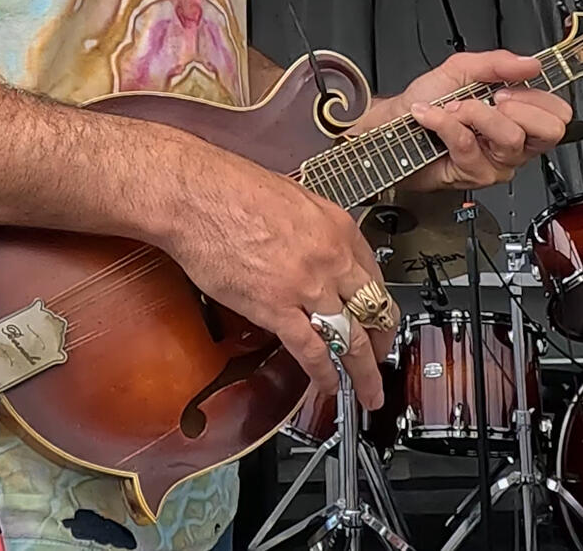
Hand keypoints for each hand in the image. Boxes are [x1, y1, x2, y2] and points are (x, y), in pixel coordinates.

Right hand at [161, 144, 396, 405]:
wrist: (198, 196)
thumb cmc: (234, 190)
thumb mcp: (296, 200)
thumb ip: (316, 230)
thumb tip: (319, 250)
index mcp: (338, 227)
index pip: (375, 275)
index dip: (380, 303)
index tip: (380, 316)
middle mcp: (331, 258)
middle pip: (372, 309)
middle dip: (382, 340)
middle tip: (383, 357)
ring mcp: (306, 285)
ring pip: (350, 337)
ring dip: (363, 370)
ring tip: (369, 391)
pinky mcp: (274, 308)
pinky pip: (310, 349)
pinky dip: (324, 373)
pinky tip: (330, 386)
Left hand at [359, 50, 571, 191]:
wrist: (395, 123)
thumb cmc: (429, 99)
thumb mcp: (463, 69)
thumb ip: (498, 63)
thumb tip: (531, 63)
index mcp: (520, 116)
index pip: (558, 114)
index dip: (538, 97)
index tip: (508, 87)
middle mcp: (514, 143)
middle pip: (549, 132)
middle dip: (519, 107)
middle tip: (491, 99)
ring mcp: (497, 162)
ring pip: (509, 137)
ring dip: (475, 113)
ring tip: (452, 108)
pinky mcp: (473, 174)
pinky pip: (470, 144)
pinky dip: (445, 123)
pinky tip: (431, 116)